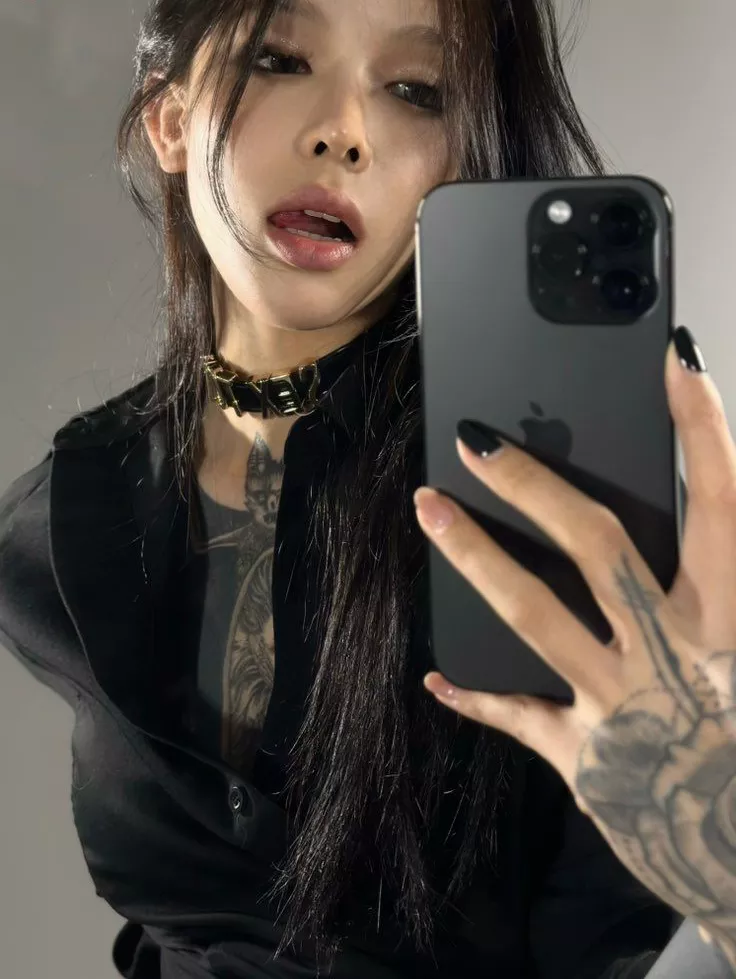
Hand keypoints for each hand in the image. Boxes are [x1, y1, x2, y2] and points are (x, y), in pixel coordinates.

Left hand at [414, 327, 735, 965]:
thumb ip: (721, 585)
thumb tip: (698, 530)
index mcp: (733, 621)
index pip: (723, 505)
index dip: (703, 430)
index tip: (675, 361)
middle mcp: (677, 654)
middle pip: (599, 546)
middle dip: (536, 487)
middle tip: (476, 442)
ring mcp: (622, 707)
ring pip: (536, 617)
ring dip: (477, 558)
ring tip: (428, 509)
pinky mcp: (585, 760)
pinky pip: (519, 717)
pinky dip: (477, 696)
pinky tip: (436, 675)